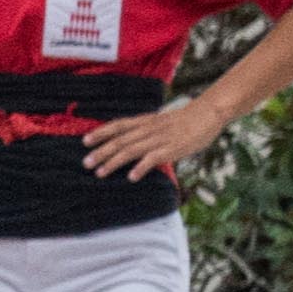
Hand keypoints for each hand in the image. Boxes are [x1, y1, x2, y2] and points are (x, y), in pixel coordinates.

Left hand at [80, 95, 226, 182]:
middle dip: (101, 152)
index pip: (118, 125)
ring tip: (100, 173)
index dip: (101, 132)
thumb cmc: (185, 120)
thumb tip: (133, 142)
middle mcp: (148, 128)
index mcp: (145, 121)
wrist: (207, 113)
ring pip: (131, 150)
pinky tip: (131, 177)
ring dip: (113, 162)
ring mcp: (159, 138)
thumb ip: (146, 130)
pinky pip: (153, 158)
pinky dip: (141, 168)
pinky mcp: (171, 148)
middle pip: (120, 140)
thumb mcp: (161, 121)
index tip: (84, 141)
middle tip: (86, 163)